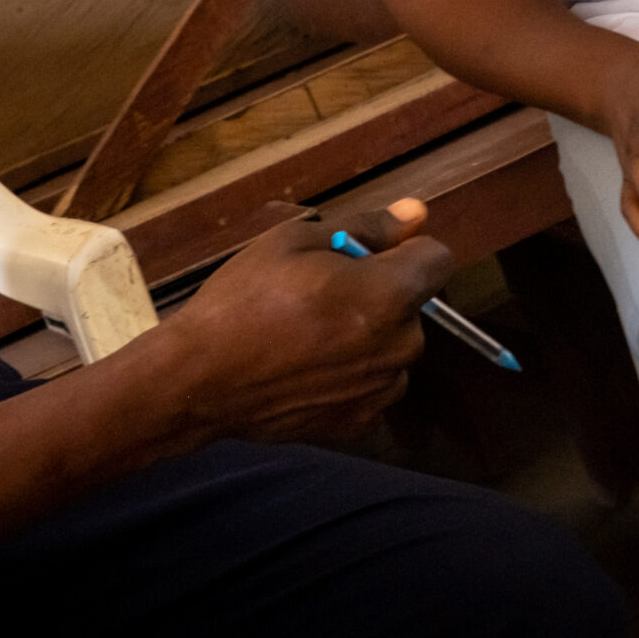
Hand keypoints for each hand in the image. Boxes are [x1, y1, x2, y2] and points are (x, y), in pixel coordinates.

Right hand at [160, 199, 451, 442]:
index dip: (405, 249)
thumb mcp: (295, 241)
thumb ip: (366, 228)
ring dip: (368, 336)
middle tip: (320, 293)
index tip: (364, 254)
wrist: (200, 378)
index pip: (438, 258)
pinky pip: (373, 384)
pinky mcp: (360, 423)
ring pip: (393, 346)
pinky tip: (307, 368)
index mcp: (388, 296)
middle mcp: (399, 348)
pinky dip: (351, 373)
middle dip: (381, 293)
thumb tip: (417, 214)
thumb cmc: (244, 299)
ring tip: (308, 334)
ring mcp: (381, 391)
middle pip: (413, 305)